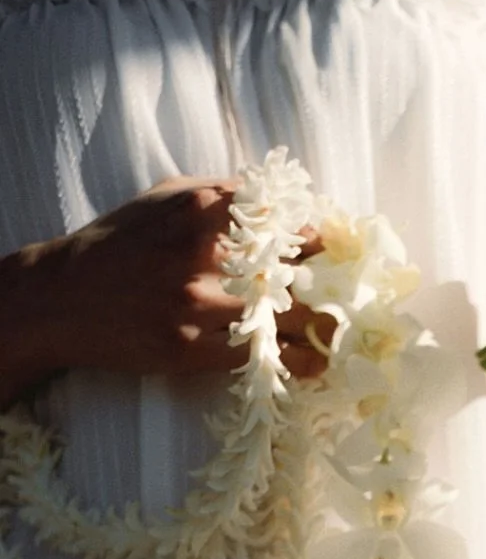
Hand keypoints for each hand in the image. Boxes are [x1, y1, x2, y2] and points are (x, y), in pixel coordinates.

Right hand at [0, 176, 334, 405]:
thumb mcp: (164, 199)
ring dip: (319, 330)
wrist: (65, 299)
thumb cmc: (120, 244)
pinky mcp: (193, 349)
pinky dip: (293, 362)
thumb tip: (275, 195)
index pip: (280, 218)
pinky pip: (258, 356)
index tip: (337, 247)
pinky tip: (314, 365)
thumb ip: (219, 194)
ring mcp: (199, 306)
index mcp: (202, 211)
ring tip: (337, 334)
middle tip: (347, 293)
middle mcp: (205, 258)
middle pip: (291, 271)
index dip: (317, 235)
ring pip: (282, 320)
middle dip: (326, 285)